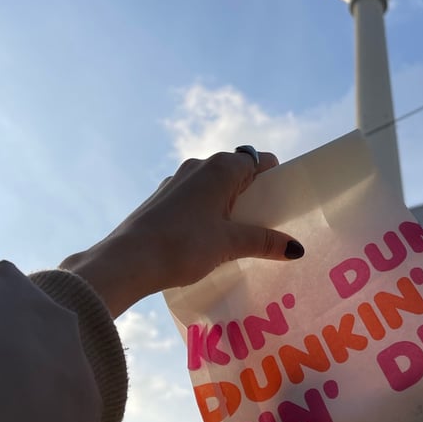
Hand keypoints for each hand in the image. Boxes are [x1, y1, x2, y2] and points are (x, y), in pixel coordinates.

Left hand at [60, 150, 302, 317]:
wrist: (125, 261)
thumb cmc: (184, 245)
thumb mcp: (230, 244)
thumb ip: (264, 242)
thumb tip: (297, 248)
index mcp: (220, 168)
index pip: (258, 160)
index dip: (274, 178)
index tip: (282, 201)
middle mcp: (198, 166)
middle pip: (236, 172)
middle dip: (251, 195)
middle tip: (264, 224)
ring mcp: (175, 181)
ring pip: (212, 186)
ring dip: (227, 204)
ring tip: (236, 235)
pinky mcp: (160, 198)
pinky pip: (193, 197)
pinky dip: (206, 211)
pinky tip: (205, 239)